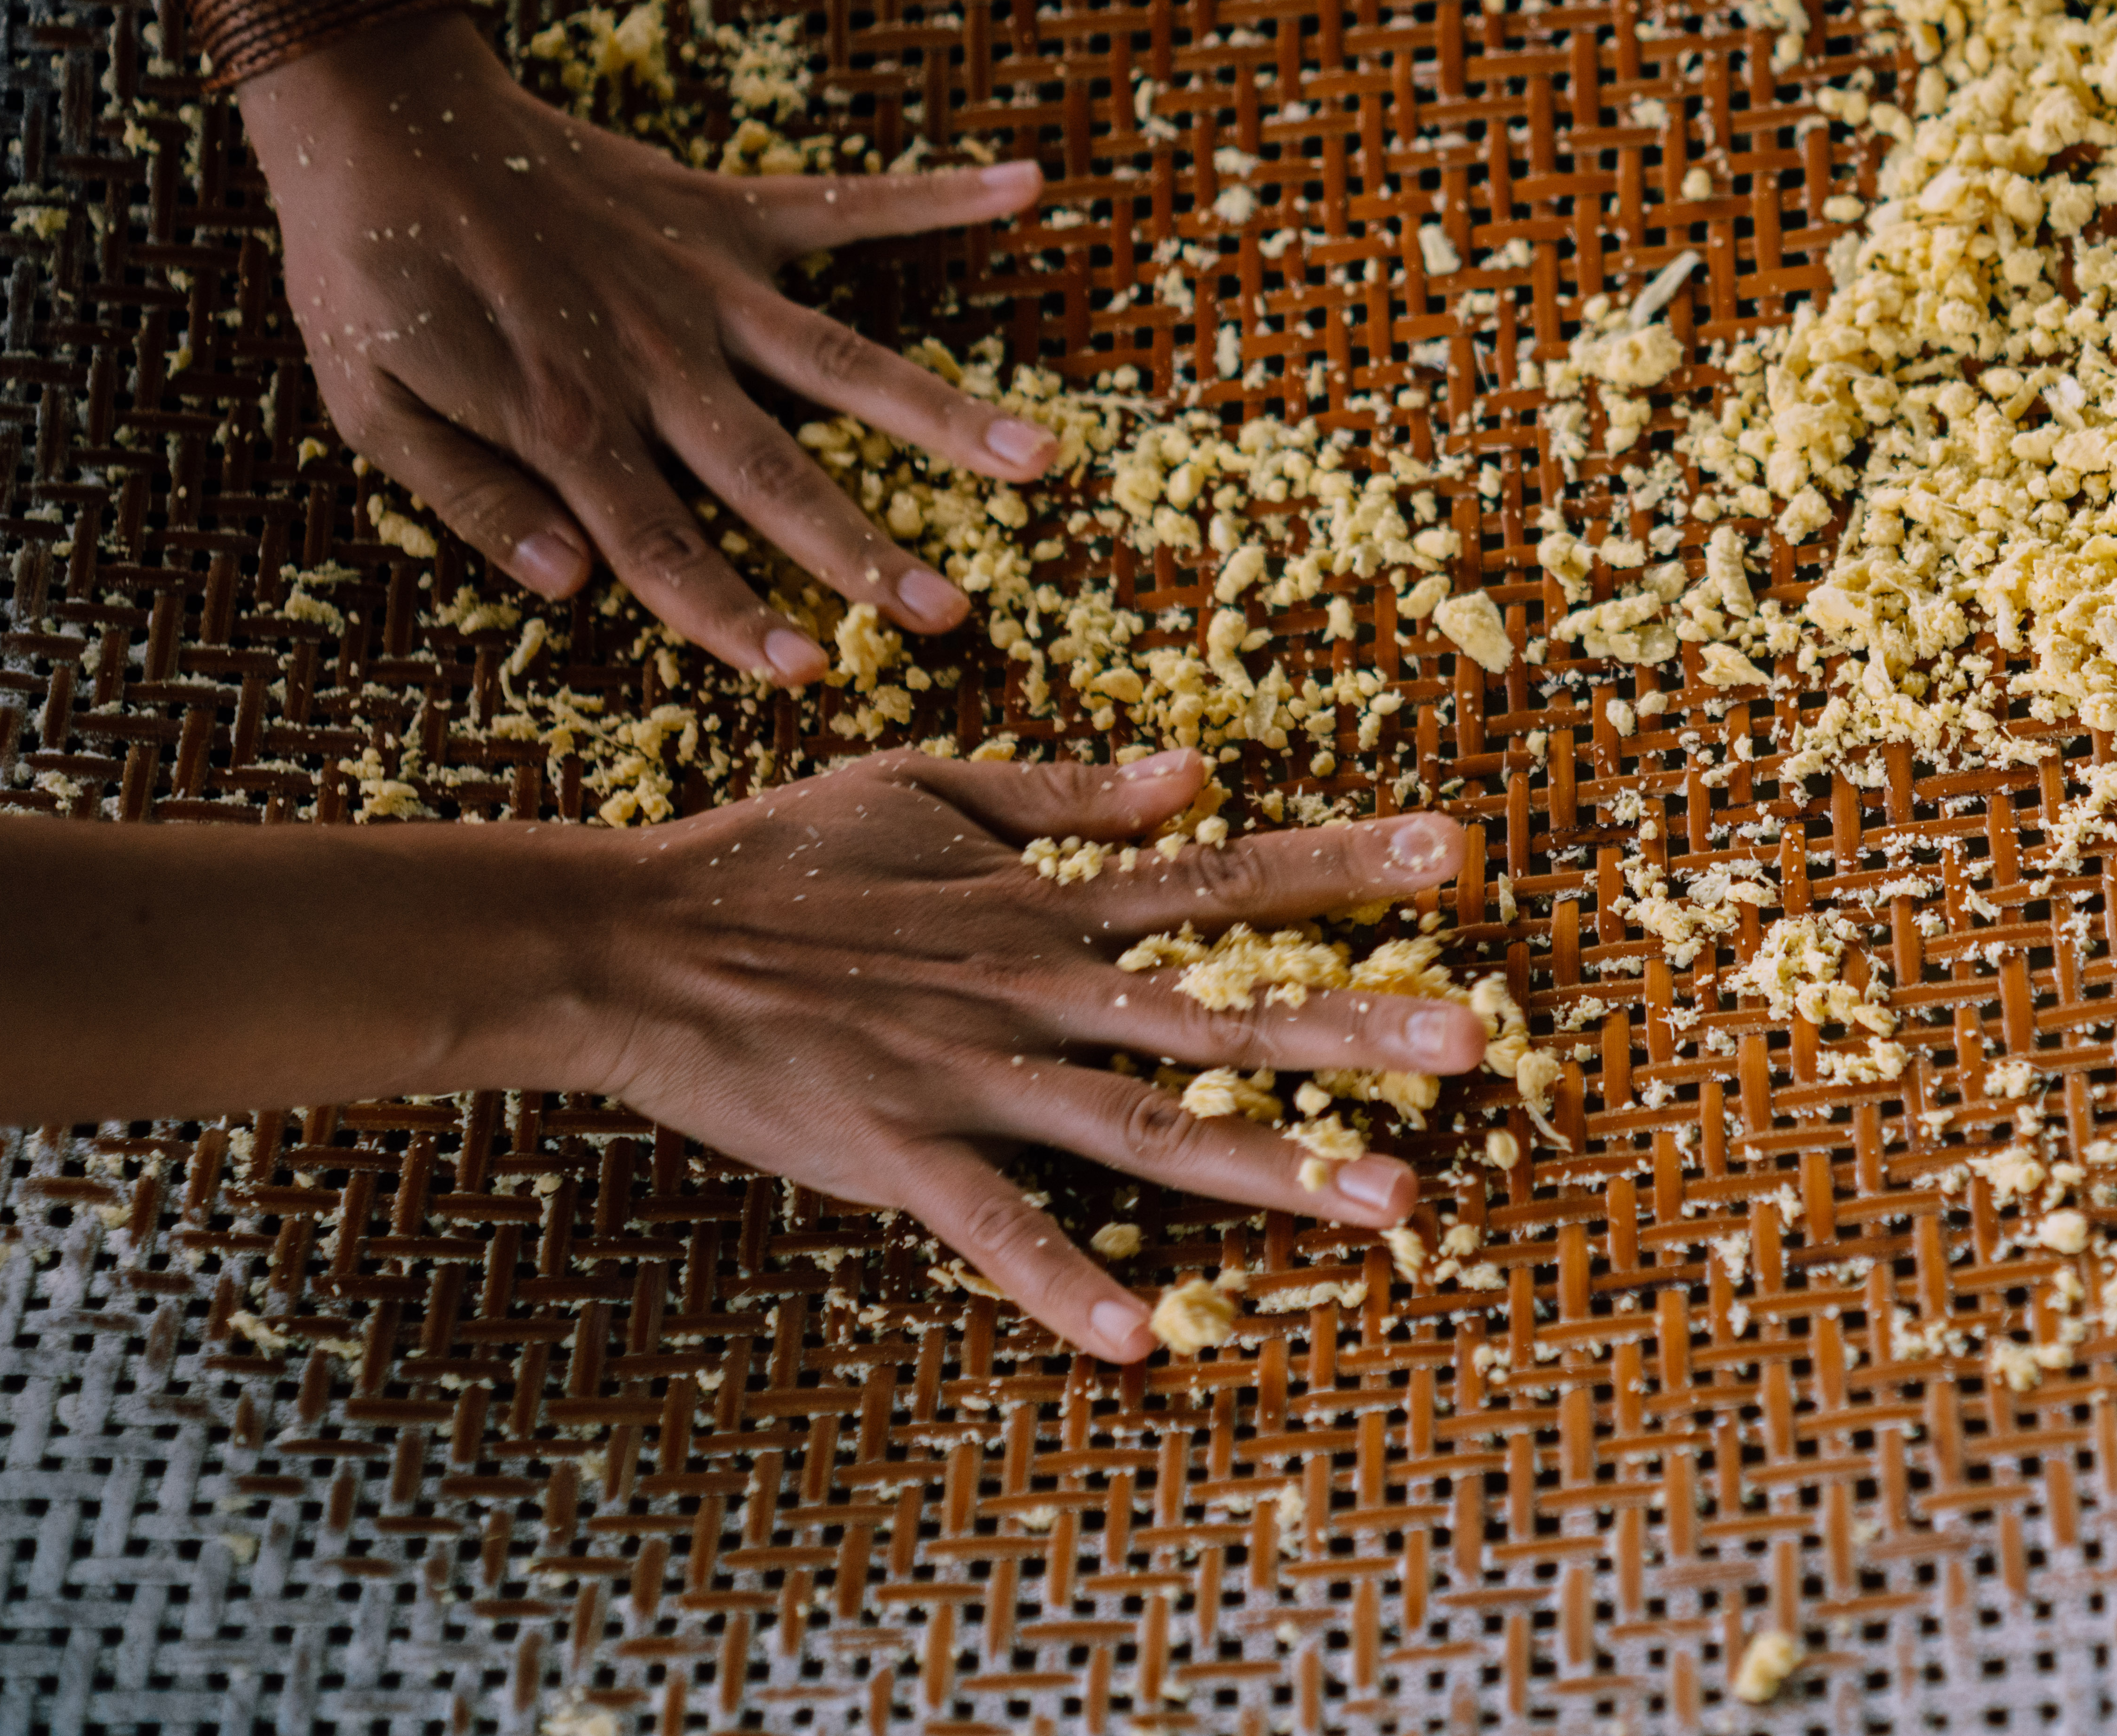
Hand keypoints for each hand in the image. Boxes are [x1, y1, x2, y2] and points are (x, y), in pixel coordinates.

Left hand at [237, 10, 1056, 682]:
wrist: (376, 113)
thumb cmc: (364, 274)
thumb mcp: (371, 406)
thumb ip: (471, 499)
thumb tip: (568, 587)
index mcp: (567, 416)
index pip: (662, 545)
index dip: (733, 616)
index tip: (809, 673)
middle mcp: (653, 357)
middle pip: (774, 474)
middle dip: (864, 552)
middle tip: (947, 616)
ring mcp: (702, 280)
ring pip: (840, 363)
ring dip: (943, 415)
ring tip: (1038, 458)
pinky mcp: (722, 209)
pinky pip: (848, 205)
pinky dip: (939, 195)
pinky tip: (1027, 188)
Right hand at [556, 748, 1485, 1363]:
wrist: (631, 942)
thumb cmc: (775, 858)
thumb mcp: (927, 787)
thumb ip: (1067, 791)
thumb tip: (1196, 775)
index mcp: (1045, 901)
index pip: (1227, 876)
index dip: (1344, 864)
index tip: (1456, 851)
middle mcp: (1033, 987)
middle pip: (1225, 1009)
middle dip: (1360, 1022)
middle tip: (1485, 1036)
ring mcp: (972, 1076)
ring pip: (1150, 1126)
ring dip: (1274, 1165)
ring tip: (1393, 1201)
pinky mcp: (901, 1154)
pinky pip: (998, 1230)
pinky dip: (1062, 1285)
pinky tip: (1137, 1342)